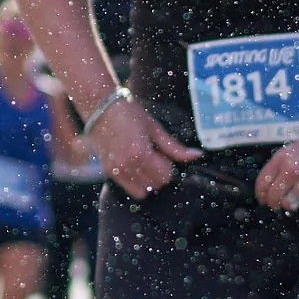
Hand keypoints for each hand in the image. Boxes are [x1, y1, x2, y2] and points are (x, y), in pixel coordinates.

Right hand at [87, 95, 201, 198]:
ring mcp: (117, 170)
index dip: (169, 166)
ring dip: (150, 180)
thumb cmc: (129, 114)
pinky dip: (138, 184)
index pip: (166, 176)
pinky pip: (131, 190)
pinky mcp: (109, 172)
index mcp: (141, 153)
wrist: (100, 108)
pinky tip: (136, 168)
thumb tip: (198, 155)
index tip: (163, 154)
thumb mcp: (155, 128)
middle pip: (156, 185)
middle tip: (154, 156)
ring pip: (145, 191)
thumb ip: (175, 147)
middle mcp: (128, 165)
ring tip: (145, 162)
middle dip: (160, 173)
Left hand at [251, 121, 298, 213]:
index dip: (261, 194)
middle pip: (274, 197)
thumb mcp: (296, 147)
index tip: (263, 199)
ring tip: (298, 196)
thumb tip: (272, 186)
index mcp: (282, 157)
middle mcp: (292, 170)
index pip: (263, 182)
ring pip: (290, 204)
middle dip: (274, 203)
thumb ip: (283, 165)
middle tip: (278, 204)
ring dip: (293, 202)